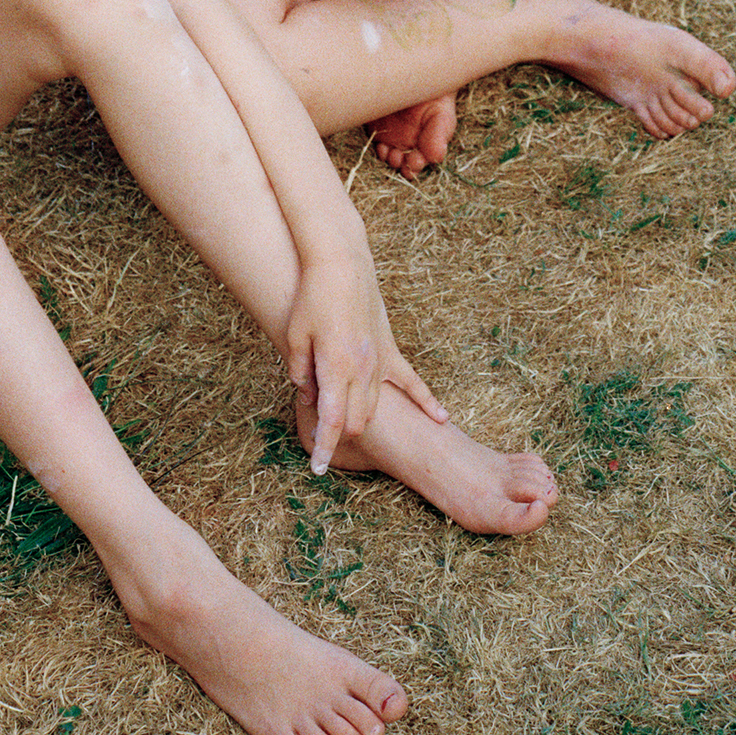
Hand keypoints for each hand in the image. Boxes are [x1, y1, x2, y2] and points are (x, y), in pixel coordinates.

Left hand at [284, 254, 447, 472]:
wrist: (341, 264)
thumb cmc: (313, 298)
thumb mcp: (295, 336)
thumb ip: (301, 372)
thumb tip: (308, 397)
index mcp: (335, 367)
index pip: (332, 420)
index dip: (325, 448)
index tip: (318, 469)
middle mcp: (361, 370)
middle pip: (356, 421)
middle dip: (340, 437)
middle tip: (323, 442)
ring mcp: (380, 362)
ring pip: (376, 408)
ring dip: (363, 423)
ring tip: (352, 437)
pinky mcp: (391, 351)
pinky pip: (412, 383)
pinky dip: (426, 403)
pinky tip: (440, 420)